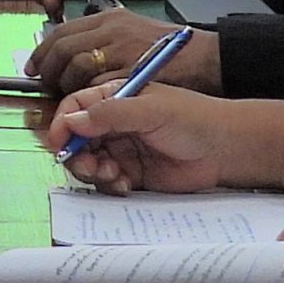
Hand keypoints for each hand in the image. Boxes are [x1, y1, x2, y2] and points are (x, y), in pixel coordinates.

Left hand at [25, 10, 221, 94]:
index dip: (42, 51)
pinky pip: (97, 85)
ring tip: (64, 97)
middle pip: (63, 47)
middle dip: (47, 68)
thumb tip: (71, 59)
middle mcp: (113, 30)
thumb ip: (105, 44)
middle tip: (43, 84)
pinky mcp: (132, 73)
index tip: (34, 66)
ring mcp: (122, 50)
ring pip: (75, 64)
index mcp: (111, 19)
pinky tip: (88, 105)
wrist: (207, 63)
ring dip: (64, 83)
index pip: (62, 31)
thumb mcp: (134, 36)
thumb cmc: (173, 56)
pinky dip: (87, 98)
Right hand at [39, 81, 283, 195]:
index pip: (75, 107)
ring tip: (111, 174)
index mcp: (114, 97)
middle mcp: (113, 123)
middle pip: (76, 139)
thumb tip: (70, 121)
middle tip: (88, 166)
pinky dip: (108, 185)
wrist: (225, 149)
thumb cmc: (192, 118)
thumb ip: (109, 114)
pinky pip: (106, 181)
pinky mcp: (131, 173)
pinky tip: (123, 184)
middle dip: (76, 154)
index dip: (62, 124)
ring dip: (92, 171)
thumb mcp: (149, 109)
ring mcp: (121, 148)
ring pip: (88, 162)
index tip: (58, 142)